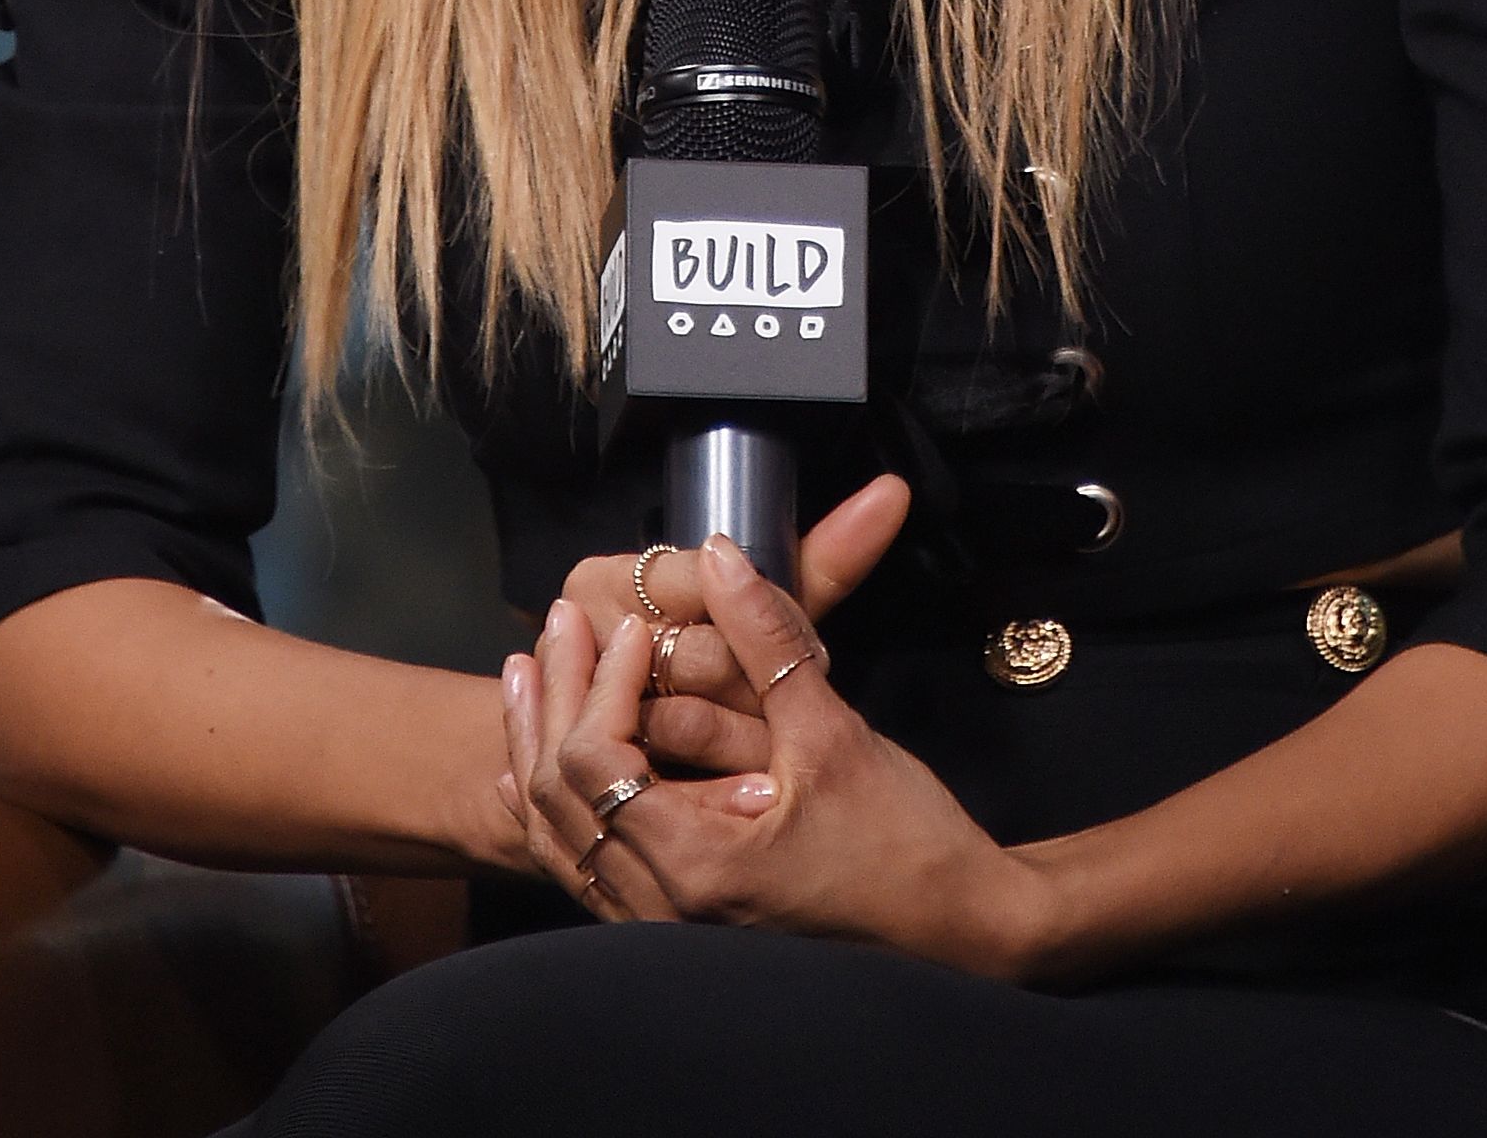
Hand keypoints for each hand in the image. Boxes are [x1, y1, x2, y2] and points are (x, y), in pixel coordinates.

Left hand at [499, 534, 1049, 980]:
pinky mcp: (676, 927)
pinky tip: (541, 769)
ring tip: (532, 671)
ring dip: (539, 748)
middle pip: (556, 798)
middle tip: (559, 620)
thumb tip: (721, 553)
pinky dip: (559, 809)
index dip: (602, 681)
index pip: (596, 762)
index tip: (635, 626)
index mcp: (696, 863)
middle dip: (553, 699)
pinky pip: (585, 870)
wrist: (954, 933)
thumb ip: (768, 638)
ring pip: (559, 839)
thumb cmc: (904, 842)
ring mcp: (663, 928)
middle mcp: (661, 909)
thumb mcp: (834, 731)